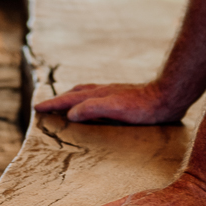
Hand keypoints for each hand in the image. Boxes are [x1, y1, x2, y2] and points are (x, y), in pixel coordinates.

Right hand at [33, 79, 192, 123]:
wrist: (168, 97)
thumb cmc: (144, 107)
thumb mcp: (116, 109)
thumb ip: (92, 109)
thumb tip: (70, 113)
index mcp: (98, 95)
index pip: (69, 99)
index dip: (53, 104)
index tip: (37, 108)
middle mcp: (103, 91)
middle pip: (75, 93)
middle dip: (58, 100)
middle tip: (45, 106)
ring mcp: (113, 93)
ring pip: (86, 93)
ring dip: (72, 98)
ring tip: (65, 104)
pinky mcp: (123, 98)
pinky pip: (97, 97)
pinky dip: (87, 100)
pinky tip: (95, 107)